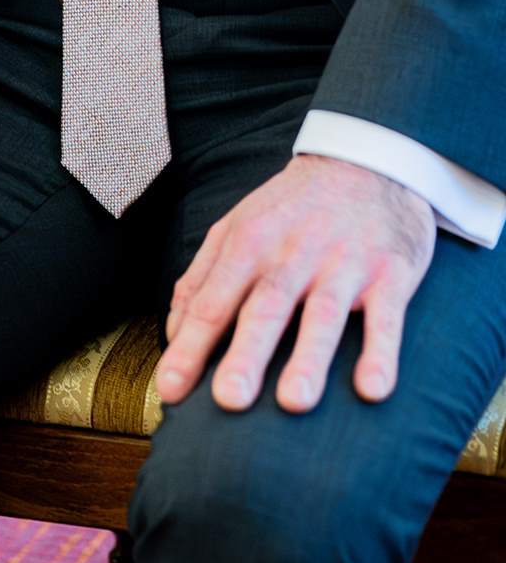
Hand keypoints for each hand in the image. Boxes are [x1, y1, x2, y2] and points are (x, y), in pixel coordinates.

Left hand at [157, 155, 436, 414]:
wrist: (367, 160)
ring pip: (323, 314)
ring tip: (294, 403)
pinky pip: (387, 317)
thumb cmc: (291, 209)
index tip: (171, 391)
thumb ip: (202, 279)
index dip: (191, 347)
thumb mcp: (237, 227)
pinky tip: (372, 388)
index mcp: (248, 243)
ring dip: (309, 359)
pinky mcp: (392, 273)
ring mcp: (344, 262)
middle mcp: (293, 252)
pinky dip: (381, 352)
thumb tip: (173, 334)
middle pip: (266, 307)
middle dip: (246, 354)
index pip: (212, 301)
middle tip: (229, 400)